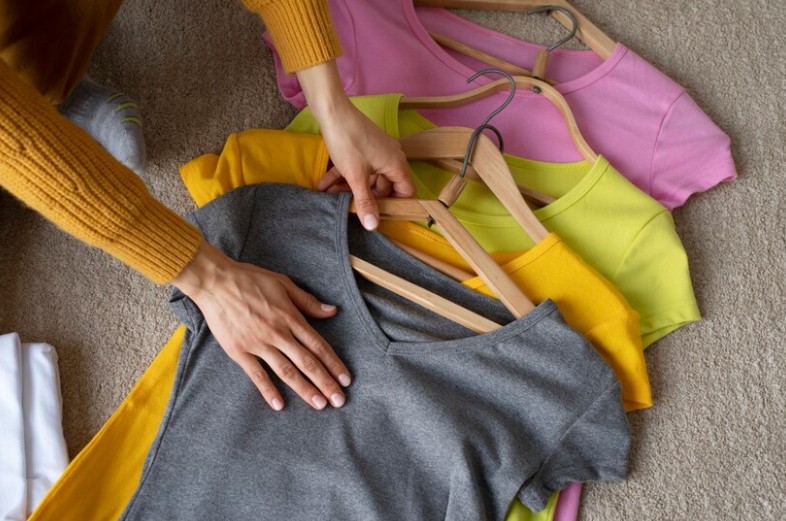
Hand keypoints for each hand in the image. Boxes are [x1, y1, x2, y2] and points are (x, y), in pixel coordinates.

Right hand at [173, 241, 350, 410]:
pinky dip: (268, 390)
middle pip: (307, 362)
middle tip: (339, 400)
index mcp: (290, 317)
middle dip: (325, 382)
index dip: (334, 364)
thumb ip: (307, 301)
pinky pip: (256, 374)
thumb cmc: (250, 279)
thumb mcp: (283, 284)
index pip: (318, 345)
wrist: (215, 282)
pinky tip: (279, 405)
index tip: (346, 379)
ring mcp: (258, 343)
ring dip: (304, 389)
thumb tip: (332, 311)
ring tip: (319, 404)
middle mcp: (278, 333)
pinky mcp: (239, 351)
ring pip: (286, 371)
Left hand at [297, 61, 414, 230]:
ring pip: (367, 178)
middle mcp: (391, 158)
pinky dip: (343, 176)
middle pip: (383, 187)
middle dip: (364, 198)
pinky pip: (358, 167)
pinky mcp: (363, 147)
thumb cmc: (348, 141)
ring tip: (329, 196)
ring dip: (349, 188)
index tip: (380, 216)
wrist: (332, 111)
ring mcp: (377, 152)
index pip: (406, 191)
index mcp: (396, 165)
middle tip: (347, 207)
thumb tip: (373, 226)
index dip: (396, 205)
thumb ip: (365, 202)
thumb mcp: (356, 176)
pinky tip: (324, 184)